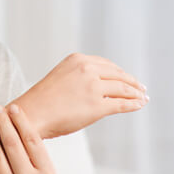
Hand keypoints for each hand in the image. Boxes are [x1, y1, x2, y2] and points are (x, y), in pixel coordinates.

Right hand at [15, 52, 148, 138]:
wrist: (30, 114)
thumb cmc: (43, 100)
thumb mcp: (62, 77)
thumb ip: (81, 77)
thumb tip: (101, 87)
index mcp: (77, 59)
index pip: (107, 64)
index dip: (120, 72)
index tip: (128, 78)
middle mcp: (87, 69)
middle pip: (118, 75)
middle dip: (132, 82)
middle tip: (141, 88)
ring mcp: (93, 87)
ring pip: (123, 89)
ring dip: (136, 94)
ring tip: (142, 98)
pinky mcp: (97, 106)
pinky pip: (122, 104)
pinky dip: (134, 104)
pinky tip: (139, 105)